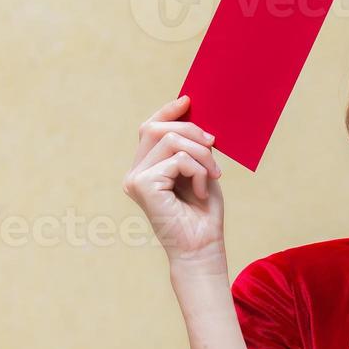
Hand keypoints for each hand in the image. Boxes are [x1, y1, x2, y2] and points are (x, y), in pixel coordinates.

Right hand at [122, 94, 226, 266]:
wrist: (202, 247)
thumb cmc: (203, 214)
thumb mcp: (200, 171)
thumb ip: (191, 146)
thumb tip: (191, 112)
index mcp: (145, 169)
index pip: (149, 129)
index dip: (167, 112)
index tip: (188, 100)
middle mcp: (135, 173)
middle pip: (157, 128)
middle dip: (191, 131)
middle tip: (214, 146)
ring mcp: (135, 179)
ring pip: (170, 141)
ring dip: (201, 154)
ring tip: (212, 175)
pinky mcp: (142, 186)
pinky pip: (178, 159)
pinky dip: (198, 171)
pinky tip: (200, 191)